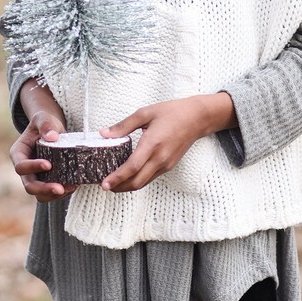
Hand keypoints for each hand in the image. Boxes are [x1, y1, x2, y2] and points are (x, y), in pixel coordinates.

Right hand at [10, 109, 77, 201]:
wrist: (52, 131)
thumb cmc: (45, 124)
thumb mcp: (43, 118)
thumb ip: (45, 124)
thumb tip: (52, 137)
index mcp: (19, 154)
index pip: (21, 166)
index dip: (33, 167)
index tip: (48, 164)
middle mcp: (26, 169)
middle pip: (29, 186)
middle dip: (43, 189)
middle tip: (59, 188)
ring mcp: (36, 177)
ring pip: (40, 195)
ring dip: (53, 195)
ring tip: (69, 188)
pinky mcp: (48, 182)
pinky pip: (52, 193)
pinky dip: (62, 192)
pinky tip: (73, 186)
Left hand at [99, 93, 235, 192]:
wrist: (197, 118)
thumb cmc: (172, 113)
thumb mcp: (145, 113)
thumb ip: (123, 125)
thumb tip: (104, 133)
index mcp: (152, 143)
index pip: (132, 167)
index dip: (117, 177)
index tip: (104, 184)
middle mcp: (160, 158)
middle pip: (137, 182)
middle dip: (119, 187)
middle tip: (104, 185)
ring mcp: (165, 164)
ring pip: (143, 183)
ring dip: (127, 186)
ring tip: (113, 183)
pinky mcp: (168, 166)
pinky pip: (150, 178)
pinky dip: (137, 181)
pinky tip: (128, 176)